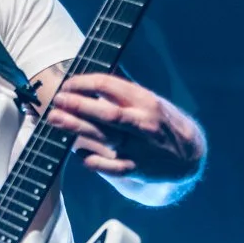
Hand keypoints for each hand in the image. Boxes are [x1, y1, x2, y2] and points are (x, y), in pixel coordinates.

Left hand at [44, 72, 204, 180]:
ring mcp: (140, 147)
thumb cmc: (160, 123)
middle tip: (57, 100)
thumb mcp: (148, 101)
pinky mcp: (136, 169)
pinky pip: (109, 166)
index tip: (68, 84)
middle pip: (106, 113)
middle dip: (78, 105)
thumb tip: (92, 73)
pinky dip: (91, 158)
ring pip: (104, 137)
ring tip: (55, 119)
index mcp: (145, 100)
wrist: (188, 158)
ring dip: (76, 127)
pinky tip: (77, 151)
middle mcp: (144, 123)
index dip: (84, 83)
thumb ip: (121, 90)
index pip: (110, 85)